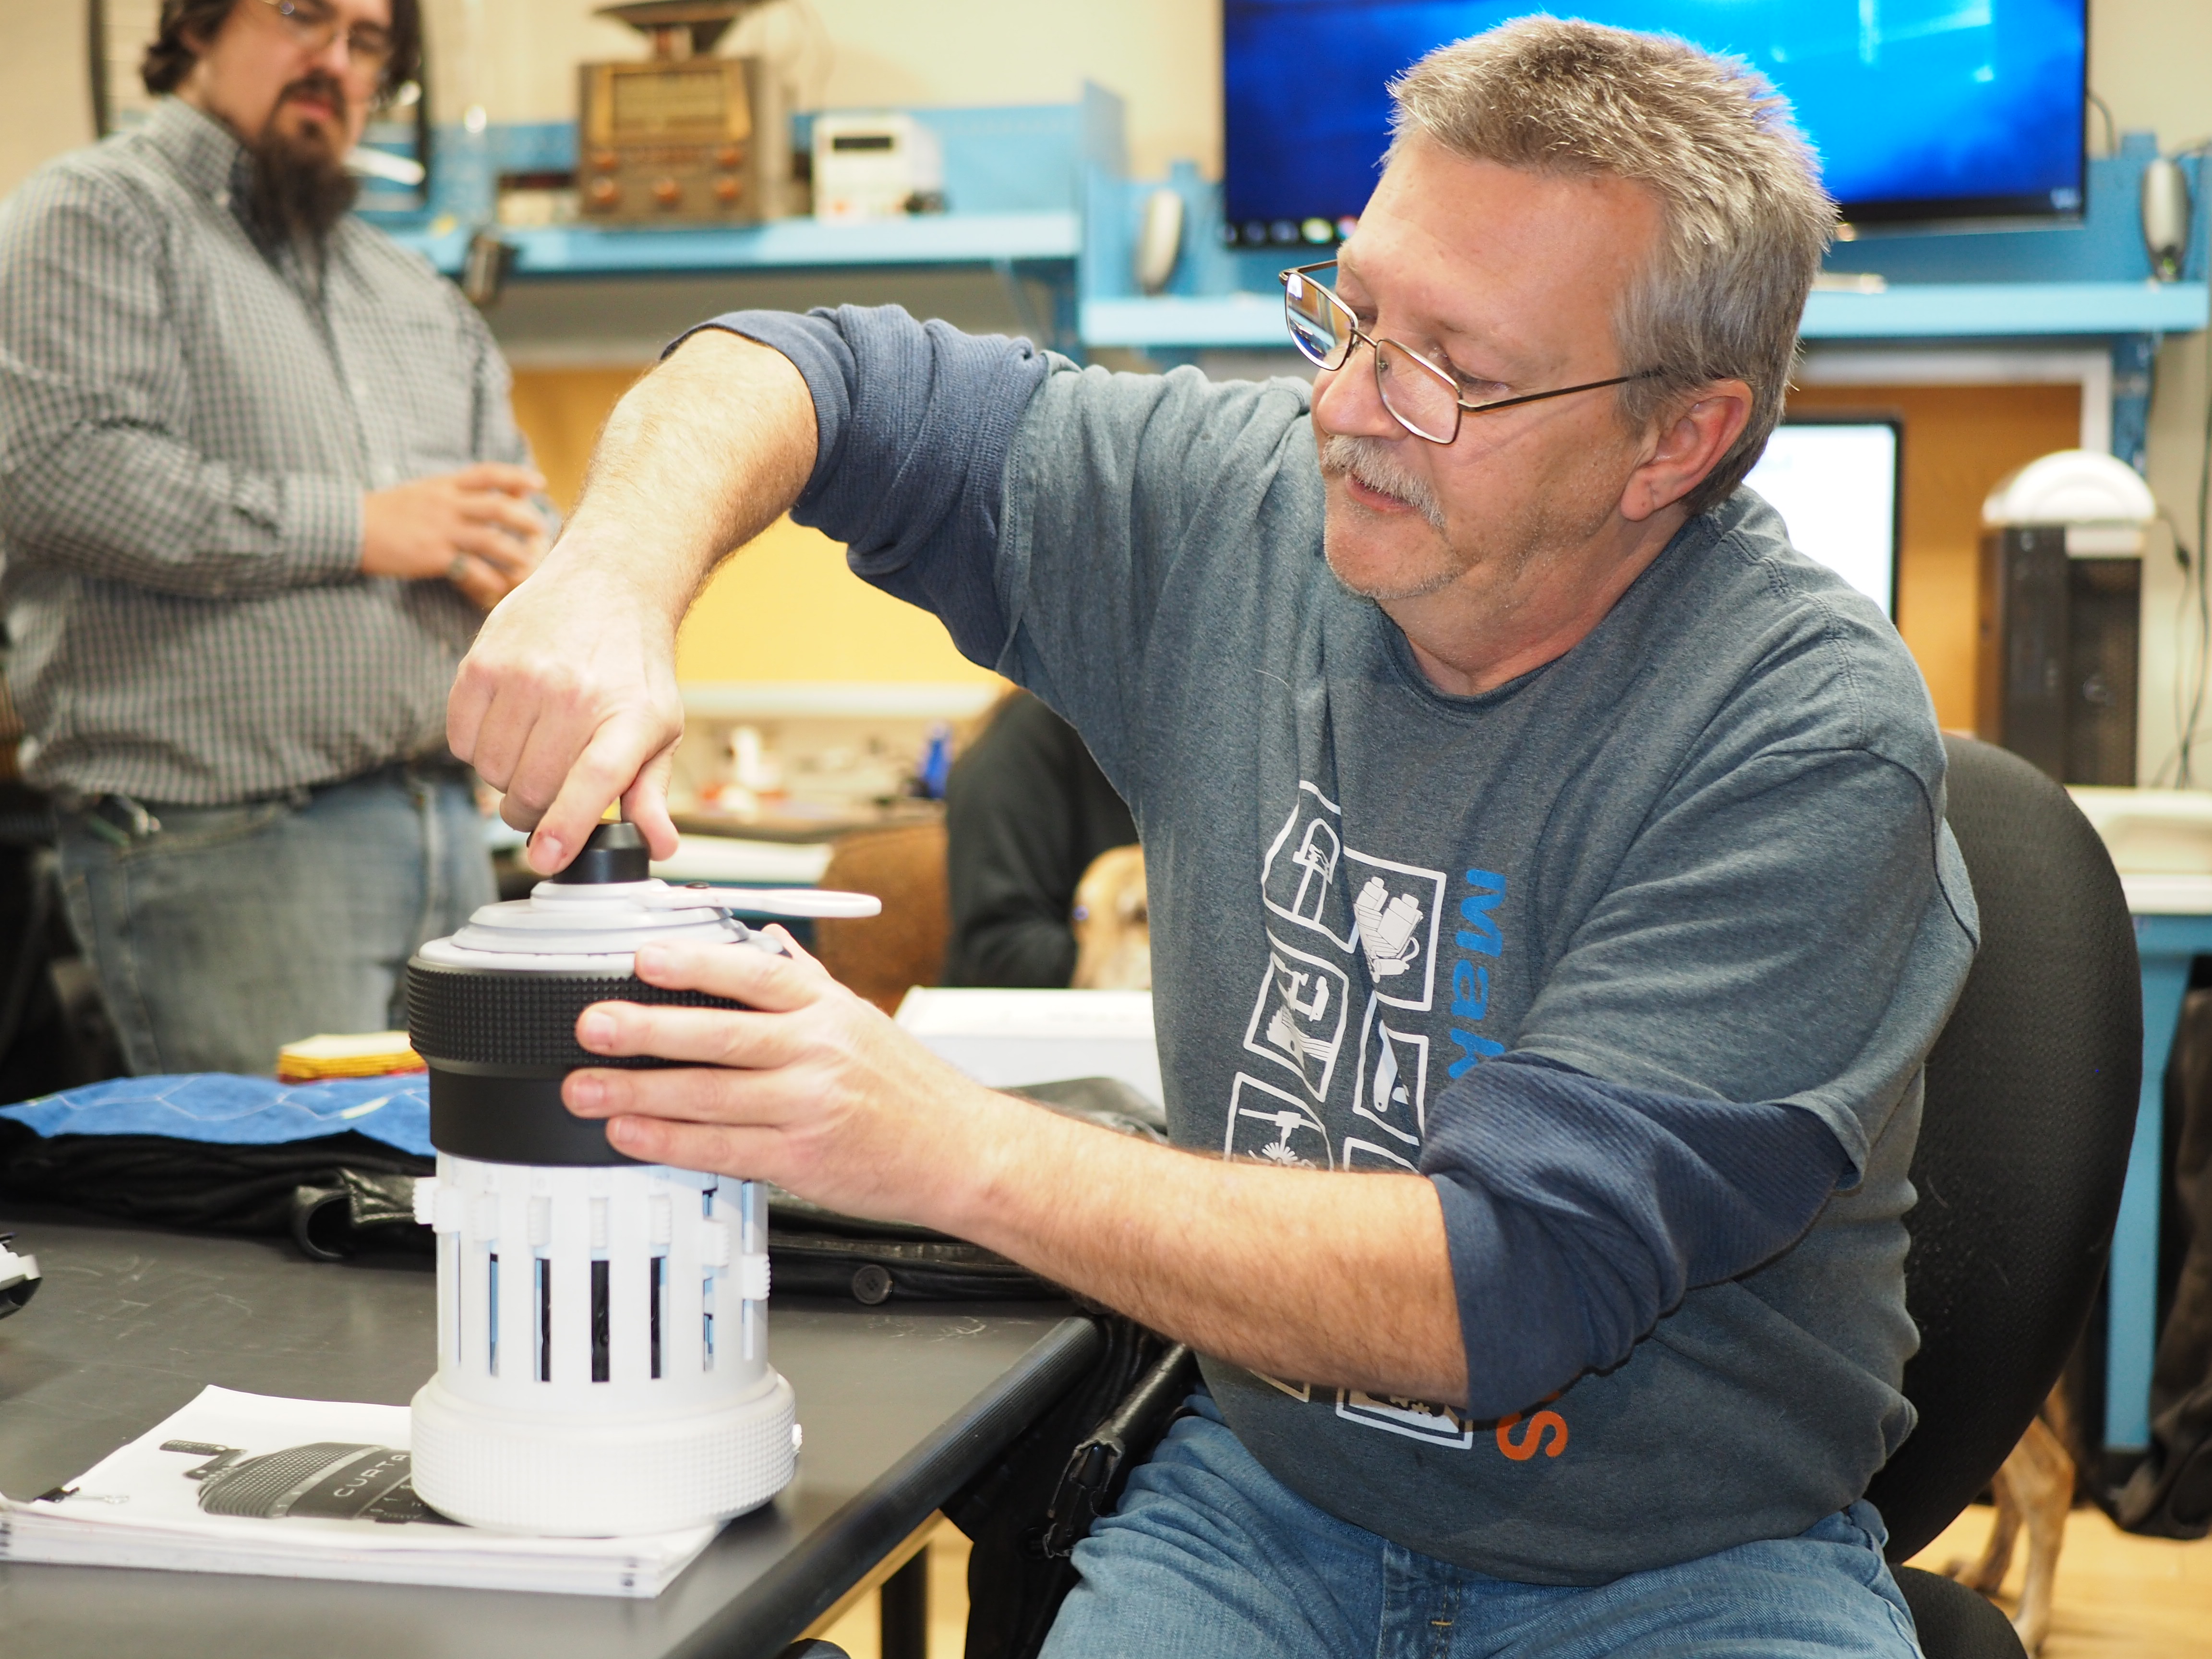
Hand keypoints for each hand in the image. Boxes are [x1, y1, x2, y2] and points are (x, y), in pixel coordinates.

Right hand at [363, 463, 549, 608]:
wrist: (349, 527)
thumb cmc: (385, 513)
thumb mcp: (421, 493)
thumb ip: (450, 492)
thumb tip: (479, 493)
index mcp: (443, 485)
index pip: (487, 473)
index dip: (517, 476)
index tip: (539, 483)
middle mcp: (446, 504)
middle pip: (498, 506)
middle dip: (526, 518)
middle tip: (542, 530)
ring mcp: (441, 530)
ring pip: (491, 539)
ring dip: (516, 553)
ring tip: (530, 565)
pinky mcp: (433, 556)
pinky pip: (471, 569)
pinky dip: (490, 580)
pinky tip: (499, 588)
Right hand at [444, 330, 815, 872]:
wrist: (608, 582)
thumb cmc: (634, 665)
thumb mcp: (658, 726)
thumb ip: (650, 791)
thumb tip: (657, 846)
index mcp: (628, 716)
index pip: (591, 783)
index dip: (564, 828)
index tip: (544, 857)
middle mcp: (575, 694)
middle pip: (531, 790)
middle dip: (535, 809)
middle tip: (552, 791)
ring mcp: (524, 676)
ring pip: (490, 771)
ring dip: (504, 778)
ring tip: (533, 749)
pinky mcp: (481, 662)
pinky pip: (459, 739)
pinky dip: (474, 747)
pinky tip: (506, 725)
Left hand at [564, 931, 1011, 1224]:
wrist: (961, 1152)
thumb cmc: (910, 1088)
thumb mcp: (860, 1018)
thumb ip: (807, 979)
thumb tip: (767, 938)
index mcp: (826, 1009)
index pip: (754, 974)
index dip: (696, 965)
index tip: (645, 958)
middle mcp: (816, 1053)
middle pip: (721, 1035)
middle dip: (649, 1030)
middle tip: (593, 1026)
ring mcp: (807, 1107)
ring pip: (710, 1096)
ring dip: (640, 1093)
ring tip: (586, 1089)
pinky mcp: (799, 1158)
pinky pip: (721, 1148)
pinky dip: (670, 1142)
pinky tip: (631, 1134)